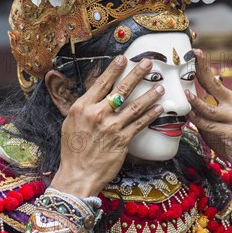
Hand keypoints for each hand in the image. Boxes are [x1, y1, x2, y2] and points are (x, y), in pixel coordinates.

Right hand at [51, 55, 164, 196]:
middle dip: (136, 74)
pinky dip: (150, 115)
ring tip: (161, 86)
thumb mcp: (71, 122)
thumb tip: (95, 92)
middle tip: (148, 63)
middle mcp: (98, 114)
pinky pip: (140, 124)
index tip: (123, 59)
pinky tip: (159, 108)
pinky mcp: (122, 140)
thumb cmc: (73, 149)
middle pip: (121, 90)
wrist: (78, 174)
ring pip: (135, 106)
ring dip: (150, 95)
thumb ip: (84, 106)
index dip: (114, 69)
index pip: (101, 83)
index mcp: (83, 107)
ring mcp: (112, 127)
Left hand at [185, 49, 231, 186]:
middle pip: (214, 85)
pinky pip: (209, 125)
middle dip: (202, 70)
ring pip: (208, 109)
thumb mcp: (216, 120)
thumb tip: (189, 96)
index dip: (204, 66)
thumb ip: (204, 109)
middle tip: (193, 57)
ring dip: (195, 102)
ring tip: (185, 95)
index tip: (196, 53)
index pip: (213, 80)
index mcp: (229, 99)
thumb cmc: (227, 137)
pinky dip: (198, 121)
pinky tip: (190, 117)